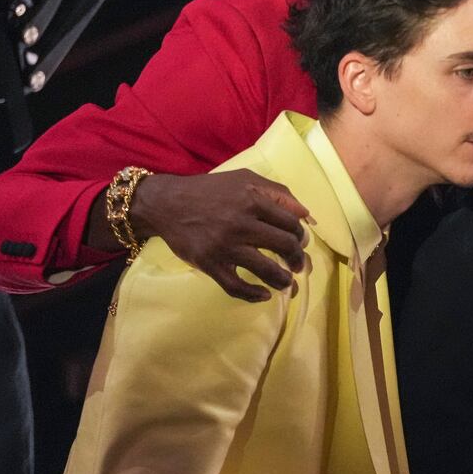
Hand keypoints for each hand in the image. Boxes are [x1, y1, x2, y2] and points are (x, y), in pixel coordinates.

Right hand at [129, 170, 307, 301]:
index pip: (291, 224)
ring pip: (266, 269)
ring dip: (283, 280)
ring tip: (287, 283)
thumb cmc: (210, 190)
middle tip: (297, 265)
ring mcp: (225, 246)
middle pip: (285, 246)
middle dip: (298, 259)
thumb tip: (306, 214)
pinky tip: (264, 295)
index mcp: (253, 200)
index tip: (299, 243)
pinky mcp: (209, 263)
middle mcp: (241, 223)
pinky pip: (235, 286)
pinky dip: (253, 294)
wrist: (166, 203)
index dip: (301, 236)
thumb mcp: (245, 179)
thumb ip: (278, 192)